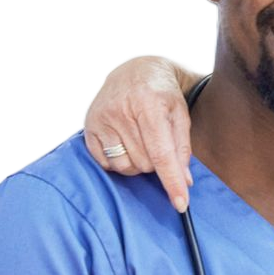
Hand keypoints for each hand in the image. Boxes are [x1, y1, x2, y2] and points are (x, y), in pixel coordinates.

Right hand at [82, 55, 200, 212]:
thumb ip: (183, 148)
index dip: (172, 181)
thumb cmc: (163, 94)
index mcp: (148, 105)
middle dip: (157, 163)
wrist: (134, 70)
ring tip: (142, 143)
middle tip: (158, 143)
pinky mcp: (88, 127)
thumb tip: (184, 181)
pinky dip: (120, 161)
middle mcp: (121, 111)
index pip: (162, 154)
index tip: (181, 204)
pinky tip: (125, 143)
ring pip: (126, 166)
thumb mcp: (181, 115)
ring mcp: (101, 119)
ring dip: (138, 164)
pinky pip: (106, 163)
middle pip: (145, 163)